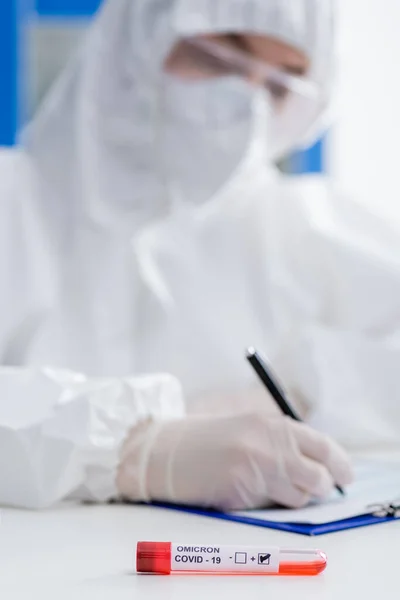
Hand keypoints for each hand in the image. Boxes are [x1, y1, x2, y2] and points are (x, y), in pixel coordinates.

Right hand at [117, 411, 353, 509]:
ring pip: (298, 498)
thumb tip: (321, 467)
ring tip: (267, 485)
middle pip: (318, 478)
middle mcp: (268, 446)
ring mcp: (254, 471)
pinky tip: (244, 489)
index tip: (345, 476)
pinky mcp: (240, 494)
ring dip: (291, 497)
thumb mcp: (249, 428)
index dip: (340, 465)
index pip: (323, 447)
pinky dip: (264, 504)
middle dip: (319, 487)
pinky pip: (270, 508)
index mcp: (271, 424)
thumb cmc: (208, 439)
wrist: (164, 450)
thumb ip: (282, 442)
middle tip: (310, 487)